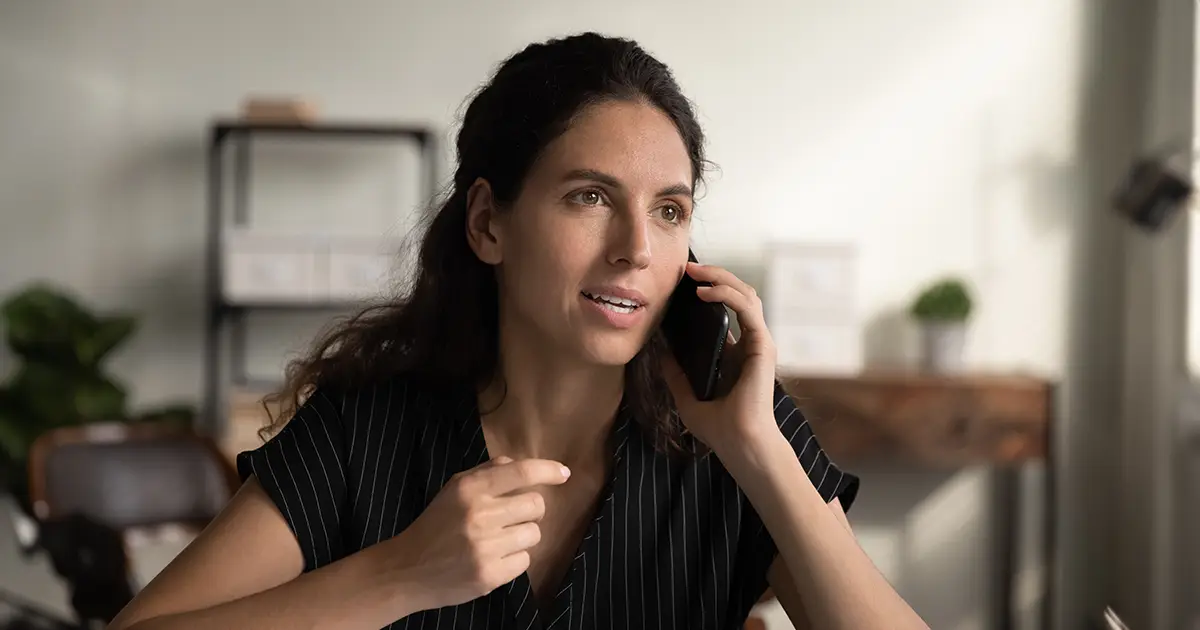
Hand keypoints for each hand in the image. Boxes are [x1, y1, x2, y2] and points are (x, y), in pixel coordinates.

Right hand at [387, 456, 569, 611]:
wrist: (406, 570)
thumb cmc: (435, 525)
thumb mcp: (453, 490)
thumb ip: (486, 473)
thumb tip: (518, 464)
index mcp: (469, 489)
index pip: (520, 472)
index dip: (547, 470)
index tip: (563, 473)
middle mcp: (479, 515)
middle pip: (536, 505)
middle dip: (531, 510)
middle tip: (513, 517)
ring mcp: (485, 547)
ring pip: (533, 534)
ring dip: (522, 536)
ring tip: (499, 540)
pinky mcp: (489, 575)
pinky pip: (525, 560)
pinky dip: (514, 559)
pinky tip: (494, 558)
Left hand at [662, 262, 779, 452]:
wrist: (738, 445)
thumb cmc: (719, 428)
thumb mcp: (685, 396)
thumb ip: (675, 374)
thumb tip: (658, 352)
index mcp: (735, 353)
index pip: (725, 309)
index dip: (707, 290)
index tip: (682, 282)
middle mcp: (749, 344)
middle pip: (737, 294)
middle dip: (712, 276)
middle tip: (685, 269)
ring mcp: (759, 343)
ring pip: (745, 293)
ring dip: (720, 277)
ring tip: (694, 272)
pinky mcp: (762, 346)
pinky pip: (747, 308)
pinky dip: (726, 294)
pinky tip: (704, 292)